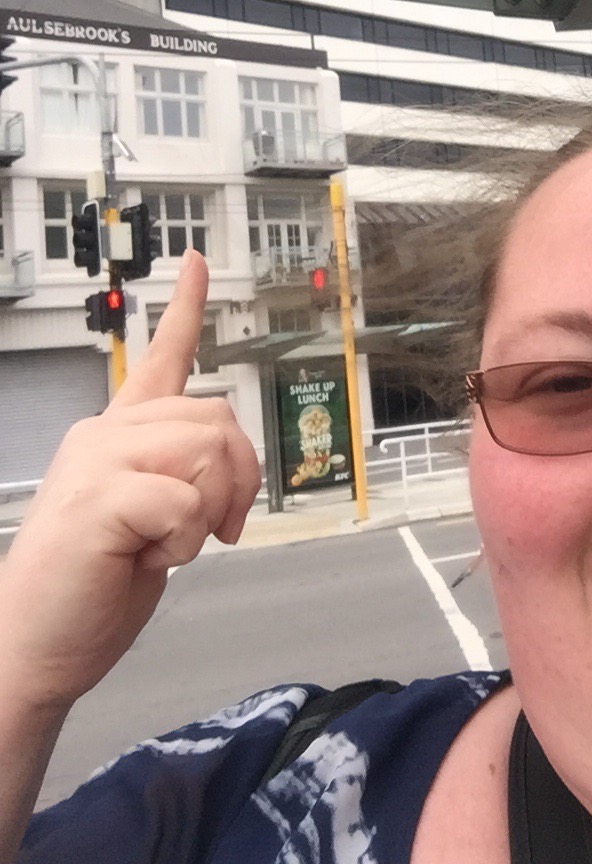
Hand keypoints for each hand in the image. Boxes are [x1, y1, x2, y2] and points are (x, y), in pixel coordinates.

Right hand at [0, 251, 261, 709]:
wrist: (33, 646)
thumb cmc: (92, 585)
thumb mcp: (152, 518)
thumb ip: (183, 473)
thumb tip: (225, 461)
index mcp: (118, 435)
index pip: (157, 358)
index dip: (185, 309)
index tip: (197, 263)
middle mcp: (106, 435)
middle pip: (217, 418)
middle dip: (239, 478)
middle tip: (217, 528)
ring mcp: (98, 461)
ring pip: (207, 452)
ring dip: (209, 510)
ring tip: (170, 544)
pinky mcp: (100, 497)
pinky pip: (187, 500)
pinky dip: (187, 539)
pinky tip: (152, 557)